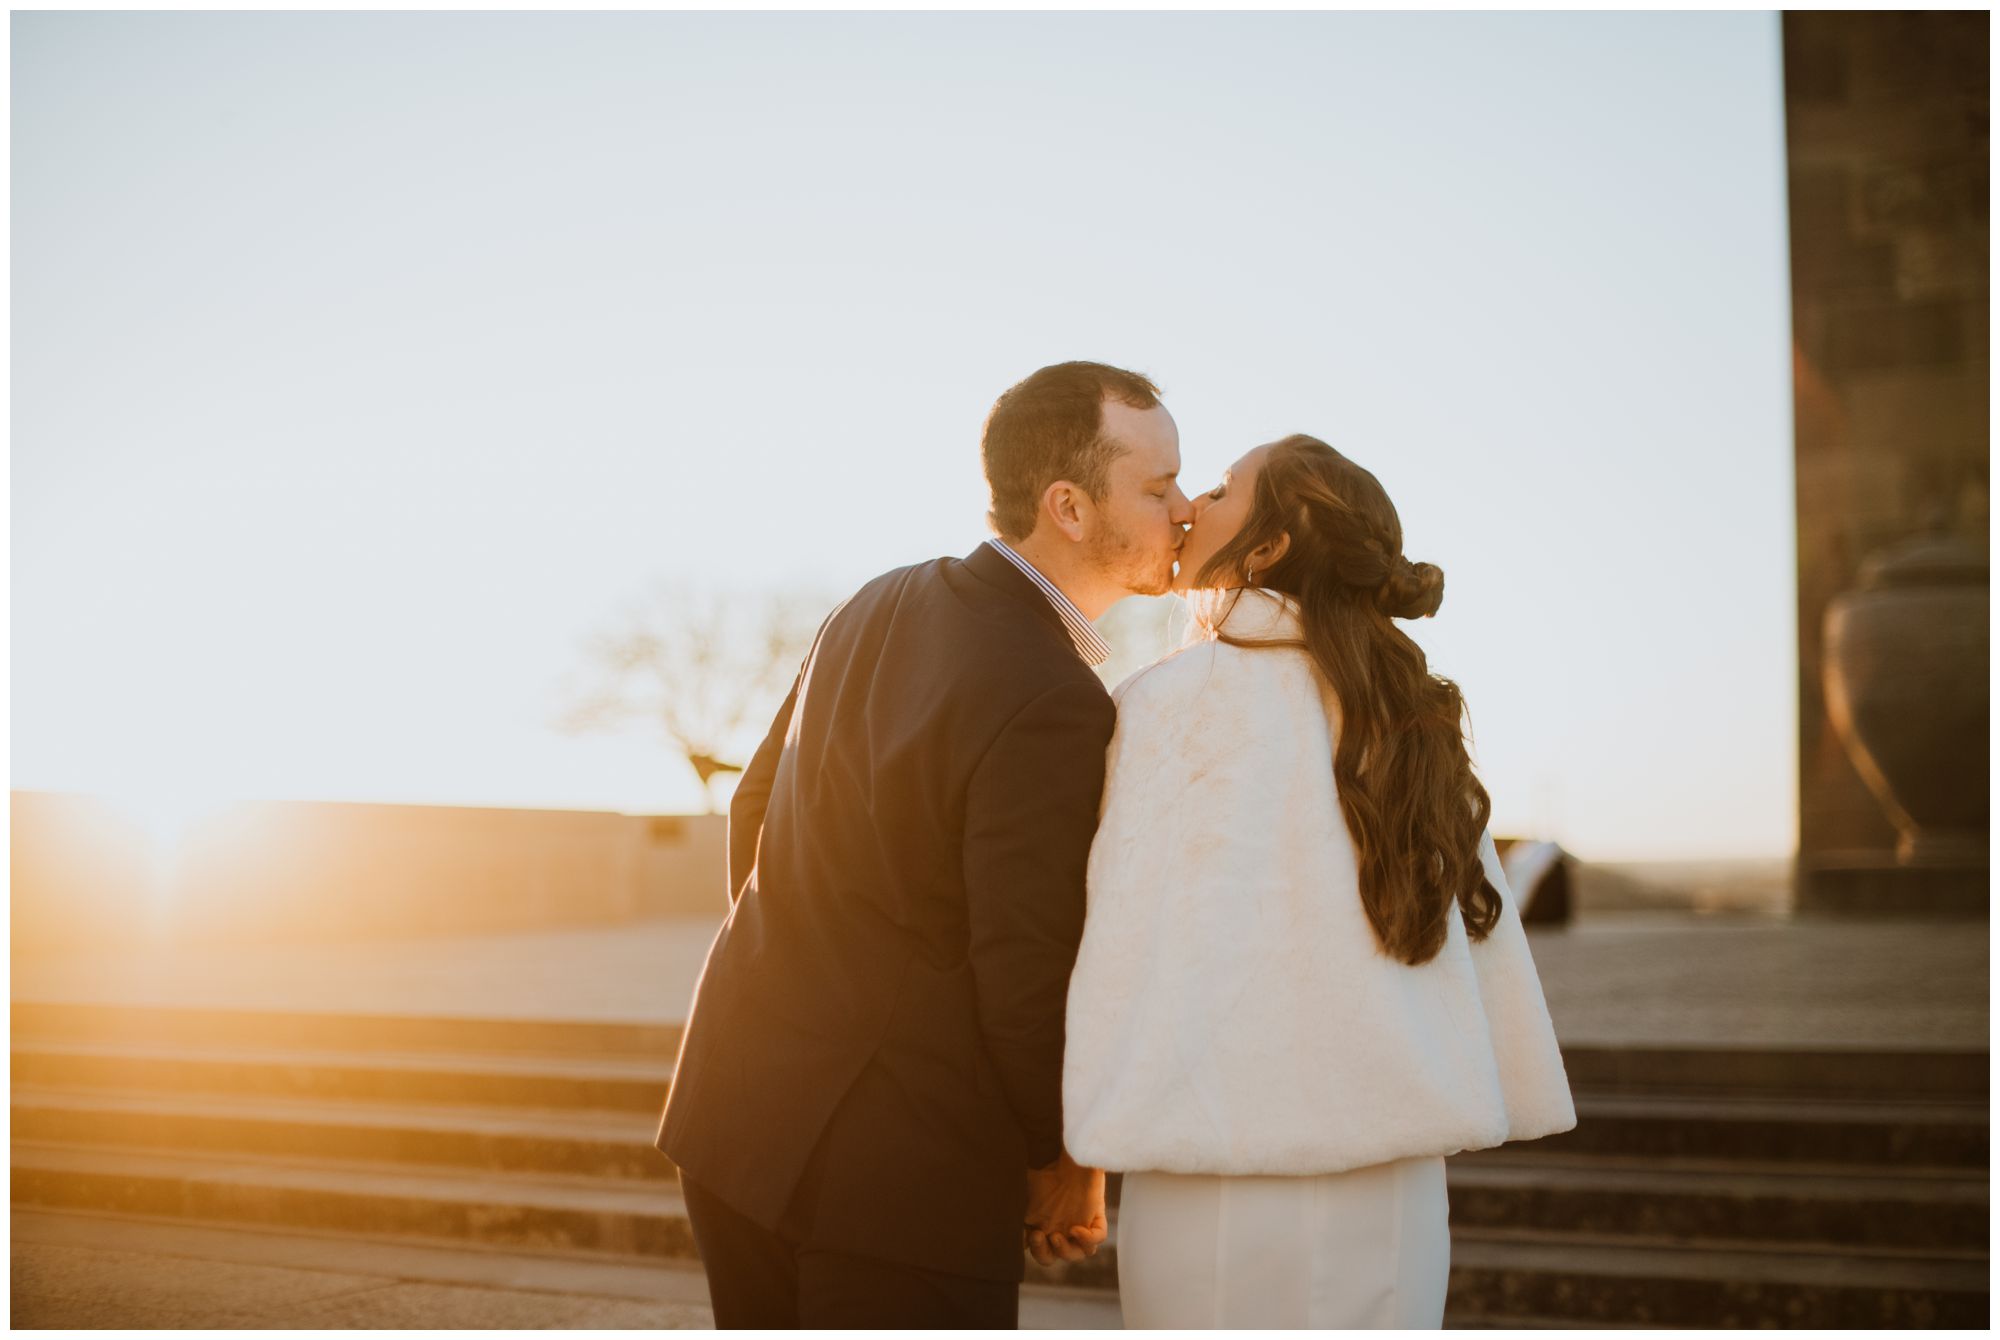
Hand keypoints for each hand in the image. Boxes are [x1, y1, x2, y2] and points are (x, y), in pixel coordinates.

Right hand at [1022, 1150, 1106, 1266]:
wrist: (1071, 1159)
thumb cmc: (1047, 1172)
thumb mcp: (1024, 1187)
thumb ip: (1013, 1201)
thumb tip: (994, 1208)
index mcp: (1042, 1226)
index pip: (1035, 1249)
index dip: (1031, 1248)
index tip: (1026, 1233)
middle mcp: (1059, 1231)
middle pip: (1050, 1258)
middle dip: (1042, 1252)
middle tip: (1038, 1234)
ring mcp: (1078, 1227)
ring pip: (1076, 1255)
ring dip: (1064, 1251)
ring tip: (1057, 1235)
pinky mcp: (1095, 1220)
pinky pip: (1096, 1242)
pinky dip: (1087, 1241)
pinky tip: (1078, 1228)